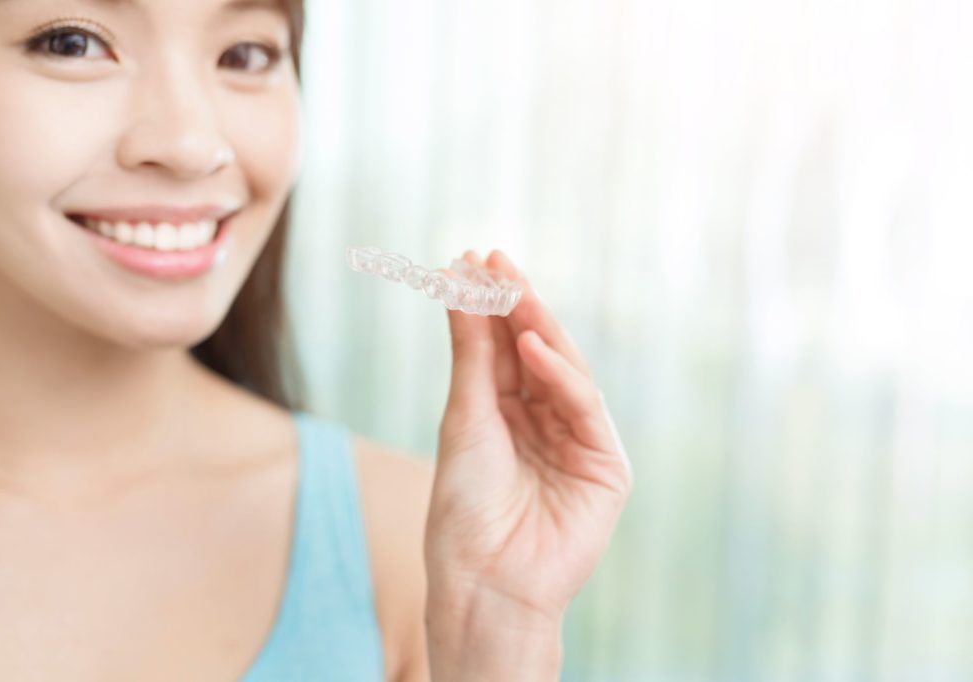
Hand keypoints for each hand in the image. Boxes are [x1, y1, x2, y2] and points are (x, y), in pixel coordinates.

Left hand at [425, 249, 632, 643]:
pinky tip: (532, 346)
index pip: (501, 350)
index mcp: (506, 417)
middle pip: (536, 352)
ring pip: (564, 371)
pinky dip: (560, 374)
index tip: (470, 260)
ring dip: (538, 328)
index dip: (488, 306)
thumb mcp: (463, 420)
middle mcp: (543, 423)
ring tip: (511, 291)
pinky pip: (583, 406)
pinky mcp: (605, 465)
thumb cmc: (464, 507)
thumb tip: (460, 287)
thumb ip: (472, 356)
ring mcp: (577, 442)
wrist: (485, 579)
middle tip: (496, 260)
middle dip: (516, 306)